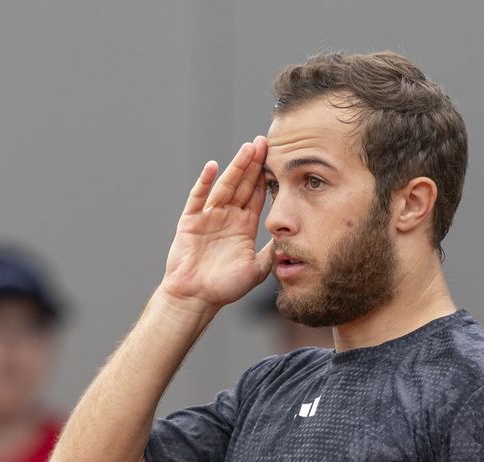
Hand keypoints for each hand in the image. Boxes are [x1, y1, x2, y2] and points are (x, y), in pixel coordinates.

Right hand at [159, 136, 273, 311]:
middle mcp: (227, 217)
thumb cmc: (225, 288)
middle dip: (254, 164)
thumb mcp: (257, 269)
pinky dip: (204, 183)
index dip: (267, 177)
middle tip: (265, 142)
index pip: (258, 195)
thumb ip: (272, 252)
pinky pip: (198, 198)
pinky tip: (213, 167)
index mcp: (243, 226)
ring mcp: (208, 217)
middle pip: (243, 184)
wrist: (196, 298)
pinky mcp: (190, 221)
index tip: (278, 159)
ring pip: (225, 186)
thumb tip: (293, 239)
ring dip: (236, 167)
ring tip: (247, 149)